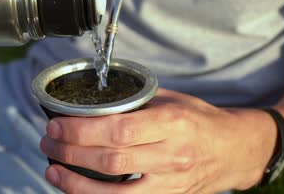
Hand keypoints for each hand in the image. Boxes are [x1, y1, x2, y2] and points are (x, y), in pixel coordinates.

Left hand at [40, 89, 277, 192]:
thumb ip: (136, 100)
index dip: (82, 130)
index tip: (57, 124)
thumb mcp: (172, 99)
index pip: (120, 130)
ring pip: (115, 189)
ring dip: (77, 182)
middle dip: (72, 152)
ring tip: (52, 169)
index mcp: (172, 122)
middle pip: (112, 159)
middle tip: (48, 142)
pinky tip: (76, 189)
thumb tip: (93, 98)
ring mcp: (170, 181)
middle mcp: (172, 154)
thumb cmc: (200, 119)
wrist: (234, 150)